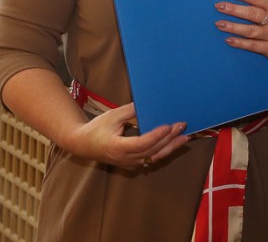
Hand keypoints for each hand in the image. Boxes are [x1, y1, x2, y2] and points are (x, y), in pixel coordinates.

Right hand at [63, 102, 188, 169]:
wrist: (82, 145)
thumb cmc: (96, 128)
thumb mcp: (112, 116)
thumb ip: (130, 111)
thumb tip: (148, 103)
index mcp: (118, 148)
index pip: (141, 144)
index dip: (156, 136)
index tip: (168, 126)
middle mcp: (125, 159)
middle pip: (151, 151)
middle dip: (169, 139)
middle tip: (182, 126)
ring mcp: (129, 164)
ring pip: (154, 157)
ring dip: (170, 147)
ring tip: (184, 137)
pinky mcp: (132, 164)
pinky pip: (151, 159)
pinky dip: (163, 151)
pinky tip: (173, 143)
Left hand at [215, 0, 267, 65]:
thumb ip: (261, 8)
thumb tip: (235, 1)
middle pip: (252, 13)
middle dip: (234, 9)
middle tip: (219, 6)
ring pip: (250, 30)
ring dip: (233, 26)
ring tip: (219, 23)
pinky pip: (252, 45)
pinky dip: (239, 43)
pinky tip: (228, 39)